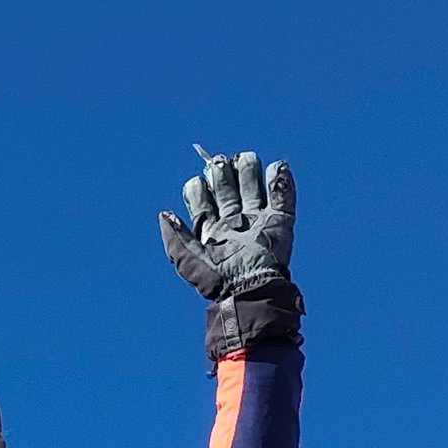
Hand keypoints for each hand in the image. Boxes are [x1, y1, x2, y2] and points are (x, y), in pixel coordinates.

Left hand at [161, 150, 293, 297]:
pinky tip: (277, 166)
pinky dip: (282, 181)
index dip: (199, 187)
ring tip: (246, 157)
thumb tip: (164, 213)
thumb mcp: (186, 258)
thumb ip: (174, 236)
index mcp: (211, 229)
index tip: (198, 180)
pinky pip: (283, 197)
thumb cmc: (215, 278)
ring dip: (250, 170)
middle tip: (221, 163)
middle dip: (224, 173)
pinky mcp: (281, 222)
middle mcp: (233, 221)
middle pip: (228, 188)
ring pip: (253, 188)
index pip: (203, 200)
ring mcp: (258, 221)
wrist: (249, 289)